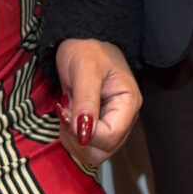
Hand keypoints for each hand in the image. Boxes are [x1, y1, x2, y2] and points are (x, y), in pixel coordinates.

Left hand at [54, 38, 140, 174]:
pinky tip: (67, 119)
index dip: (85, 133)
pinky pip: (87, 146)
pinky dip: (72, 138)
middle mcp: (124, 118)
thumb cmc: (86, 49)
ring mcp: (112, 124)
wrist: (81, 40)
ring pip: (94, 153)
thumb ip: (86, 102)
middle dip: (78, 140)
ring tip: (66, 115)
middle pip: (104, 151)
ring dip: (73, 141)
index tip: (66, 113)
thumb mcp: (85, 70)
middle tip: (65, 115)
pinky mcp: (99, 127)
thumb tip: (84, 134)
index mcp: (128, 103)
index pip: (110, 137)